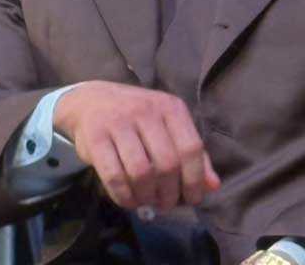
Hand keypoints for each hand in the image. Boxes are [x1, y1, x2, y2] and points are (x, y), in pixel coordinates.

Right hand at [53, 80, 220, 210]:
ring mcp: (118, 122)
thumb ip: (193, 155)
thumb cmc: (138, 119)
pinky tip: (129, 200)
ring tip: (148, 201)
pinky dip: (124, 196)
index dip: (195, 179)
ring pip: (141, 172)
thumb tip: (213, 186)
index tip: (193, 198)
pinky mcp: (95, 137)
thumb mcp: (168, 127)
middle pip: (167, 163)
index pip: (191, 147)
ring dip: (147, 196)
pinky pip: (114, 176)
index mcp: (170, 107)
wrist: (91, 101)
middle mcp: (146, 110)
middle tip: (166, 203)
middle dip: (170, 193)